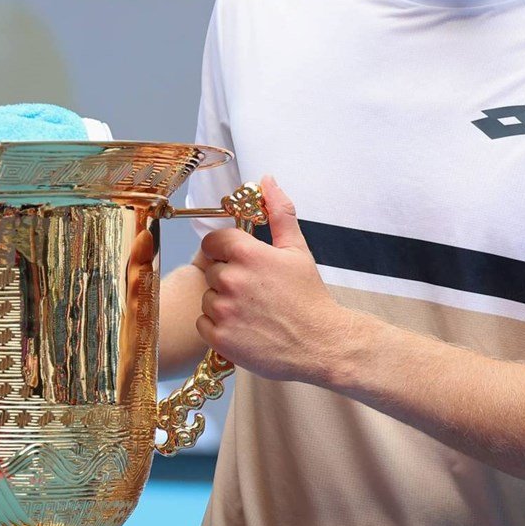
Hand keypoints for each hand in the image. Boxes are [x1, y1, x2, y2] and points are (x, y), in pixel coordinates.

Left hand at [193, 176, 369, 386]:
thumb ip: (279, 213)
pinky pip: (203, 323)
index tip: (239, 261)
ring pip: (206, 297)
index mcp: (247, 254)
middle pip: (211, 270)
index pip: (213, 241)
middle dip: (227, 277)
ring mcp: (224, 310)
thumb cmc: (309, 298)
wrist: (321, 344)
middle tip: (254, 291)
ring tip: (251, 311)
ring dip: (222, 302)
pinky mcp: (220, 337)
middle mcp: (231, 279)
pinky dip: (218, 326)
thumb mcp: (297, 250)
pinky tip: (243, 327)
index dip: (225, 250)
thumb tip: (267, 181)